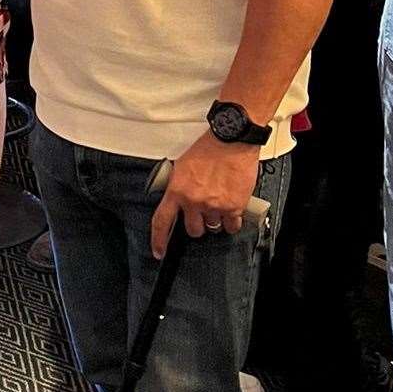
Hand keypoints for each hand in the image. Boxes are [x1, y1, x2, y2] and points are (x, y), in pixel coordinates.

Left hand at [150, 130, 259, 257]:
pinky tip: (231, 209)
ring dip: (214, 220)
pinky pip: (232, 226)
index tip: (159, 251)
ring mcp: (214, 206)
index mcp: (177, 190)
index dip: (158, 240)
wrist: (230, 140)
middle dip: (197, 224)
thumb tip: (178, 198)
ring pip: (213, 228)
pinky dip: (232, 221)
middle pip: (193, 230)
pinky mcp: (233, 206)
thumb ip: (179, 186)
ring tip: (218, 204)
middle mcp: (194, 201)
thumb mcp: (182, 166)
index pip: (162, 221)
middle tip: (202, 212)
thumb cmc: (208, 148)